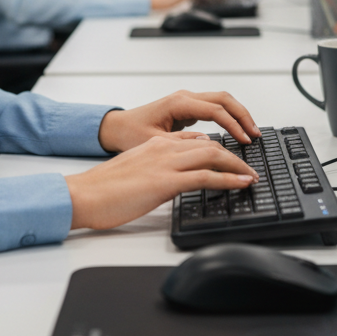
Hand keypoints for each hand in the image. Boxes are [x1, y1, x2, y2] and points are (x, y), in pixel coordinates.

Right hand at [65, 133, 257, 229]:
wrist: (84, 195)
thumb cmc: (103, 189)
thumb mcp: (135, 171)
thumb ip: (155, 169)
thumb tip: (173, 180)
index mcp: (155, 144)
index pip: (195, 140)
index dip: (217, 149)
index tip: (231, 159)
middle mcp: (163, 148)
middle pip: (210, 145)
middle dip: (234, 155)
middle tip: (249, 166)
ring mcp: (166, 163)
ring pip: (213, 156)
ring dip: (237, 165)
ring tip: (251, 175)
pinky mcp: (166, 181)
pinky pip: (206, 177)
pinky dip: (229, 179)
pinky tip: (241, 184)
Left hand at [98, 88, 260, 151]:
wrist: (117, 128)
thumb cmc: (130, 134)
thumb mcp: (155, 143)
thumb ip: (180, 144)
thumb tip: (207, 145)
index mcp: (178, 103)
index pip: (215, 110)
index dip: (233, 125)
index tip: (245, 141)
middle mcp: (185, 98)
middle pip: (224, 99)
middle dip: (243, 115)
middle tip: (256, 135)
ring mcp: (187, 101)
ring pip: (221, 100)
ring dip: (238, 114)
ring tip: (251, 133)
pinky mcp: (188, 107)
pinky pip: (215, 107)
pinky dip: (229, 116)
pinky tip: (237, 131)